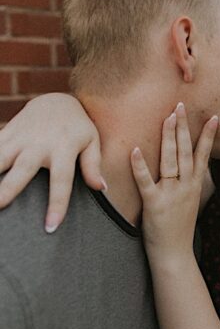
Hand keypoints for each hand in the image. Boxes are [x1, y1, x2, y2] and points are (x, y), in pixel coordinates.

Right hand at [0, 93, 105, 231]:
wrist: (55, 101)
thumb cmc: (78, 127)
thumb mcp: (92, 142)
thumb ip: (93, 165)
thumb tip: (102, 189)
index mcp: (63, 149)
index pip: (61, 182)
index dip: (57, 205)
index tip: (50, 227)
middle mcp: (38, 145)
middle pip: (21, 171)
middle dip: (8, 190)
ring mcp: (19, 139)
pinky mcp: (6, 134)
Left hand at [130, 103, 217, 257]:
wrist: (175, 255)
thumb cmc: (179, 228)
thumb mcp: (189, 202)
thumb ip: (188, 183)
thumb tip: (188, 167)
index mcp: (195, 186)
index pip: (202, 155)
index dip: (207, 136)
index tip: (213, 117)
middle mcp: (186, 186)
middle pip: (185, 151)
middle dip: (183, 127)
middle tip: (180, 105)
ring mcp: (171, 194)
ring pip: (171, 160)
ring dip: (169, 137)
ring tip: (167, 117)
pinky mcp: (154, 203)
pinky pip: (146, 181)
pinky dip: (140, 165)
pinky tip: (136, 149)